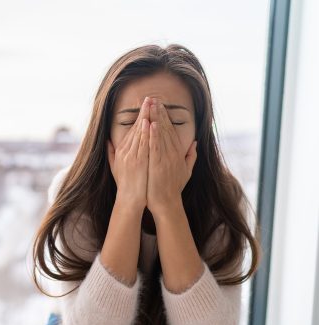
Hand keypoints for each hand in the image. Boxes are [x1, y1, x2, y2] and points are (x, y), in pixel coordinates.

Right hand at [107, 97, 150, 209]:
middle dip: (143, 112)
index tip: (145, 105)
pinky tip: (149, 122)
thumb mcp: (115, 167)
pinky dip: (146, 133)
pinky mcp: (138, 162)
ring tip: (151, 104)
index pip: (132, 130)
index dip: (139, 116)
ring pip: (140, 133)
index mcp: (122, 151)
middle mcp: (125, 151)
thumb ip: (112, 153)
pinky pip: (143, 145)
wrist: (129, 200)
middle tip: (149, 98)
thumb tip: (108, 142)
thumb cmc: (126, 185)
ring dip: (146, 118)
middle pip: (136, 128)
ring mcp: (131, 156)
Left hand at [147, 98, 196, 215]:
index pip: (170, 131)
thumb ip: (190, 156)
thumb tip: (195, 143)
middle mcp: (172, 153)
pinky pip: (155, 146)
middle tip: (154, 98)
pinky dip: (154, 135)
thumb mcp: (185, 171)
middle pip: (166, 128)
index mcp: (177, 153)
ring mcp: (166, 158)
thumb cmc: (173, 188)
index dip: (165, 117)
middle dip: (160, 112)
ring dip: (156, 118)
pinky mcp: (158, 164)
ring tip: (152, 105)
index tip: (160, 105)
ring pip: (161, 134)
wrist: (167, 203)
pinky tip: (151, 123)